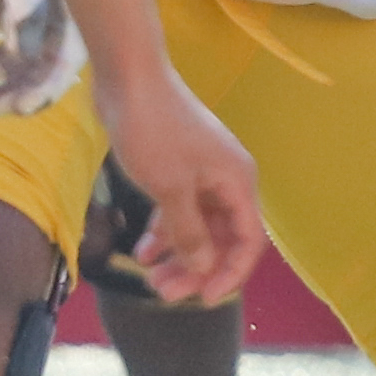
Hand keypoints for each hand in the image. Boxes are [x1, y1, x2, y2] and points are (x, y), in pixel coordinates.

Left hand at [90, 57, 263, 304]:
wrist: (128, 76)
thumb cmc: (153, 130)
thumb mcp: (170, 188)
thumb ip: (190, 232)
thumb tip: (205, 268)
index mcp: (237, 182)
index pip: (247, 241)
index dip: (230, 273)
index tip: (204, 299)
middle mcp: (226, 180)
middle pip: (221, 238)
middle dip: (197, 269)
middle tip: (164, 293)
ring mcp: (200, 174)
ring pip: (197, 226)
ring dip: (178, 254)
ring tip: (150, 279)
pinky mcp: (176, 167)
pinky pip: (178, 210)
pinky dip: (163, 231)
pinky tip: (141, 252)